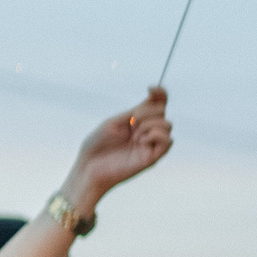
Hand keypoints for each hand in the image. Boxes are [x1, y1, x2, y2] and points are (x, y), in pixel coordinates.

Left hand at [62, 88, 173, 214]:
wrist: (88, 167)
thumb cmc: (97, 146)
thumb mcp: (115, 122)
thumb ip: (136, 111)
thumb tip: (154, 98)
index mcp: (137, 122)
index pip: (157, 104)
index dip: (160, 94)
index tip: (150, 88)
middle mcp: (146, 132)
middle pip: (162, 111)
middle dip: (148, 111)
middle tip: (132, 121)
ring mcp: (150, 145)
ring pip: (168, 125)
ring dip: (150, 124)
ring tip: (135, 135)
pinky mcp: (152, 158)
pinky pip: (168, 141)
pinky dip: (156, 135)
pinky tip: (141, 140)